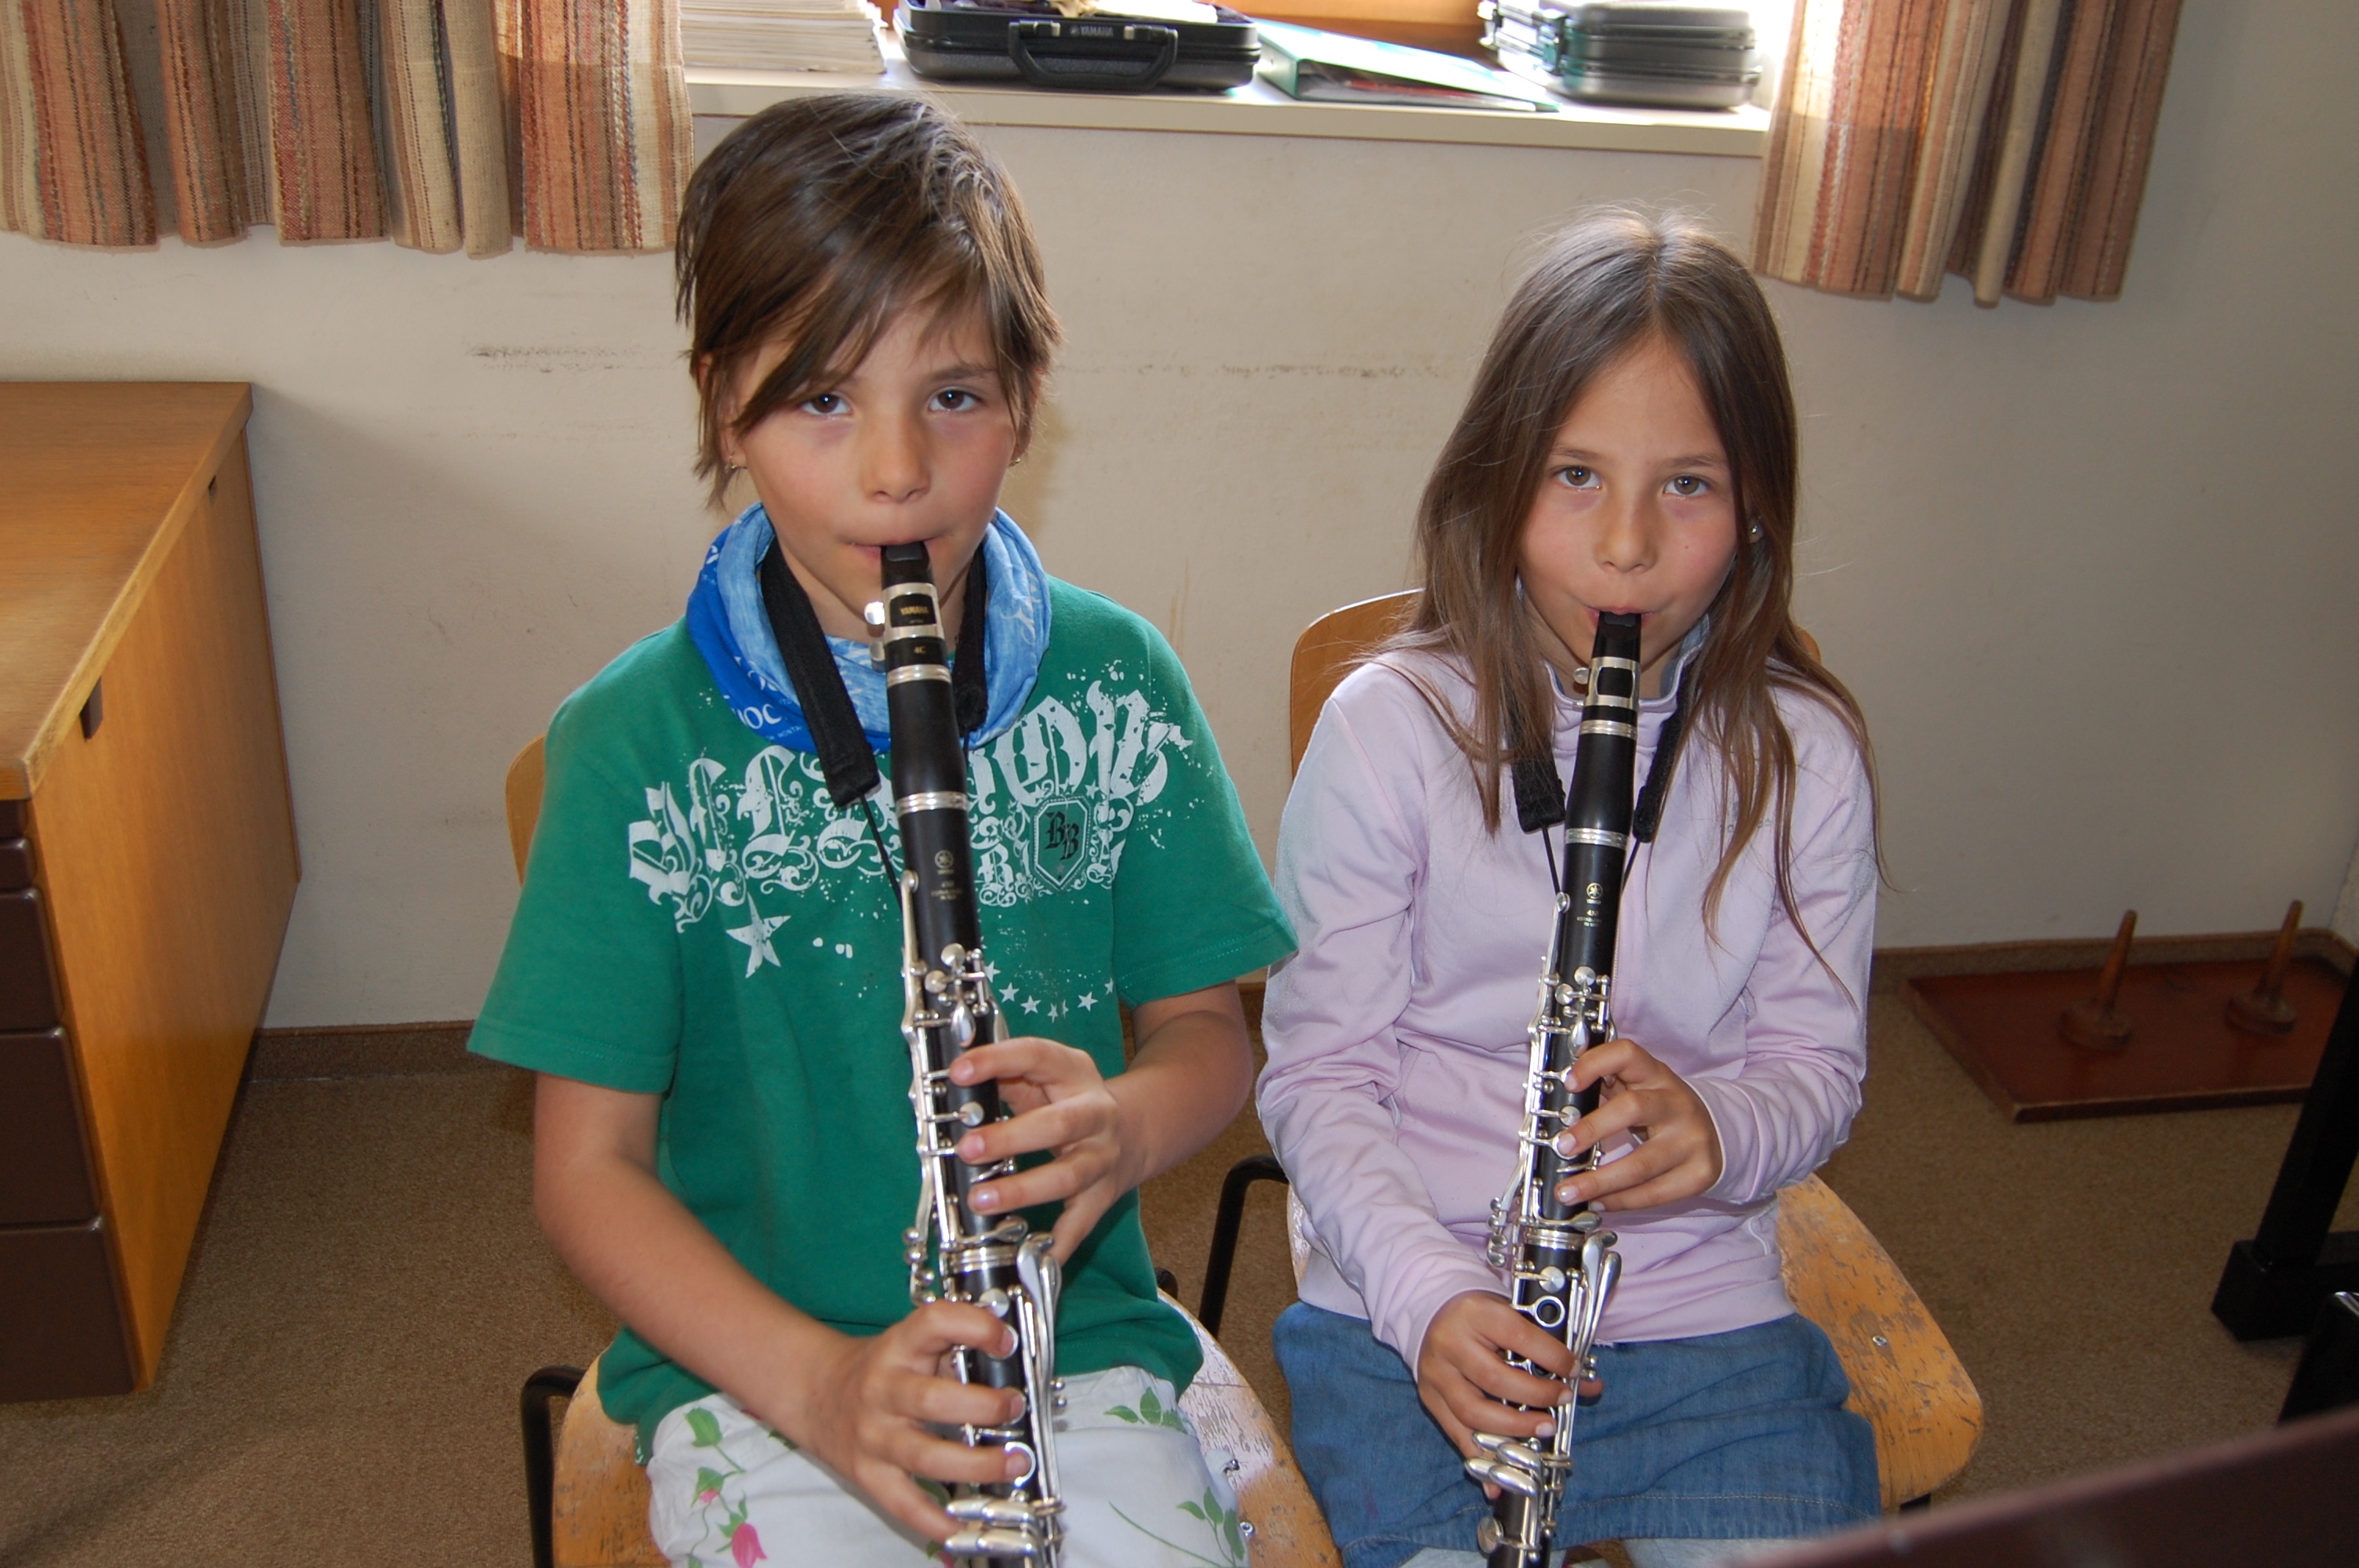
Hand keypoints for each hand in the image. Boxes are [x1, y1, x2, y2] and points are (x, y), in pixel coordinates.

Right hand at [784, 1302, 1031, 1545]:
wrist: (817, 1393)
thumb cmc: (879, 1369)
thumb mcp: (911, 1344)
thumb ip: (954, 1349)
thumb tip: (1011, 1366)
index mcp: (899, 1346)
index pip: (935, 1323)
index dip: (975, 1328)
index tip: (1007, 1341)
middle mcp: (883, 1390)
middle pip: (932, 1400)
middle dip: (982, 1408)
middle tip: (1014, 1408)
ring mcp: (874, 1436)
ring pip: (925, 1456)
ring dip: (976, 1464)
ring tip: (1013, 1463)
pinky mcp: (869, 1474)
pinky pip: (903, 1502)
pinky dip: (934, 1519)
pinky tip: (963, 1522)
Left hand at [948, 1037, 1141, 1262]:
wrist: (1132, 1131)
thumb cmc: (1067, 1100)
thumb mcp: (1042, 1076)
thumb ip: (1003, 1077)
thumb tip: (954, 1086)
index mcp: (1074, 1073)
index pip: (1036, 1055)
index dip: (997, 1061)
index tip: (959, 1073)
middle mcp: (1096, 1114)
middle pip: (1059, 1124)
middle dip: (1011, 1138)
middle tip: (967, 1149)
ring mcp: (1102, 1158)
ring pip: (1068, 1176)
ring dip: (1023, 1190)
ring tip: (981, 1201)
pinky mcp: (1103, 1196)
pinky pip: (1079, 1224)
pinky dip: (1057, 1245)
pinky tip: (1030, 1259)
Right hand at [1417, 1290, 1600, 1476]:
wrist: (1435, 1317)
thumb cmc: (1484, 1320)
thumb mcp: (1513, 1318)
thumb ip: (1549, 1348)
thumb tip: (1589, 1384)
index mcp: (1475, 1313)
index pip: (1518, 1335)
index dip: (1551, 1356)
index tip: (1573, 1370)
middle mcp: (1450, 1342)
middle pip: (1494, 1378)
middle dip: (1535, 1396)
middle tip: (1561, 1402)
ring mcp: (1437, 1374)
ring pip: (1474, 1412)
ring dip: (1514, 1428)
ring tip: (1543, 1430)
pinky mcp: (1431, 1399)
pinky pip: (1457, 1435)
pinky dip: (1482, 1460)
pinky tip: (1500, 1482)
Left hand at [1554, 1038, 1723, 1210]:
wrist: (1720, 1133)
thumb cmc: (1663, 1110)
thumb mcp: (1641, 1088)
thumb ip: (1605, 1089)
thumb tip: (1560, 1109)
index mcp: (1656, 1075)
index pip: (1627, 1055)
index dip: (1595, 1064)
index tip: (1568, 1083)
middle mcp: (1677, 1103)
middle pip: (1633, 1108)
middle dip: (1592, 1129)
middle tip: (1561, 1147)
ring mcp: (1691, 1140)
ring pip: (1641, 1164)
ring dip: (1598, 1182)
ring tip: (1568, 1191)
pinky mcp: (1699, 1174)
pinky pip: (1653, 1193)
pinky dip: (1619, 1200)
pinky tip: (1597, 1202)